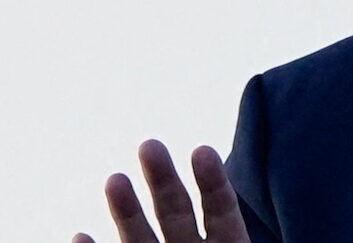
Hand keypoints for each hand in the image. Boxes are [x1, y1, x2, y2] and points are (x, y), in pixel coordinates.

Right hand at [74, 139, 250, 242]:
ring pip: (140, 237)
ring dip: (126, 210)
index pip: (221, 208)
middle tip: (150, 144)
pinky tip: (80, 237)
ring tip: (114, 179)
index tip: (202, 150)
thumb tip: (249, 225)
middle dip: (163, 179)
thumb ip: (236, 235)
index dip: (213, 181)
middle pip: (176, 212)